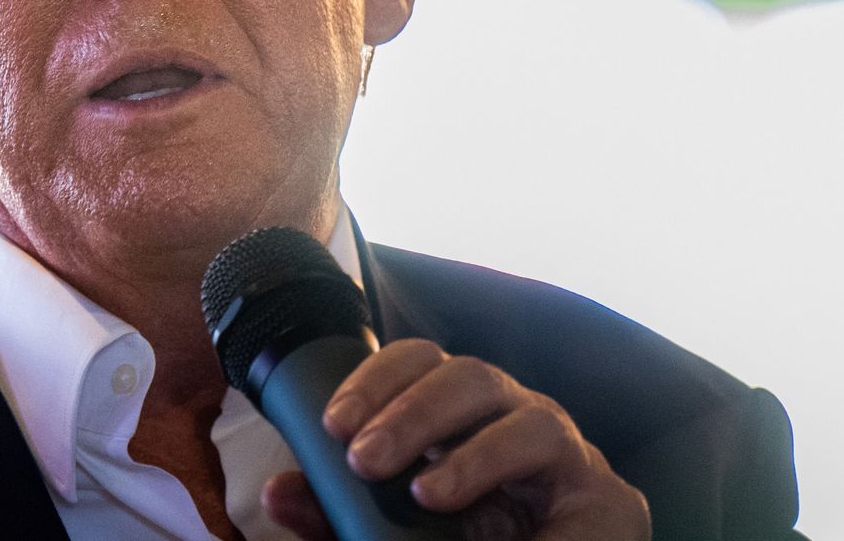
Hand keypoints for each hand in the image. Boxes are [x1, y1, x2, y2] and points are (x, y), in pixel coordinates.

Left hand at [260, 339, 649, 540]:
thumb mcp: (394, 528)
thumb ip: (338, 511)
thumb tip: (278, 493)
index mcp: (464, 414)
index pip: (420, 362)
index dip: (375, 378)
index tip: (332, 424)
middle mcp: (516, 416)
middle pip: (468, 375)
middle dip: (410, 410)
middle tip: (362, 456)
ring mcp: (566, 453)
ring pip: (527, 416)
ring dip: (469, 452)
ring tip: (425, 493)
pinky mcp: (609, 499)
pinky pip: (577, 481)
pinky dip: (525, 498)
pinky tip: (485, 520)